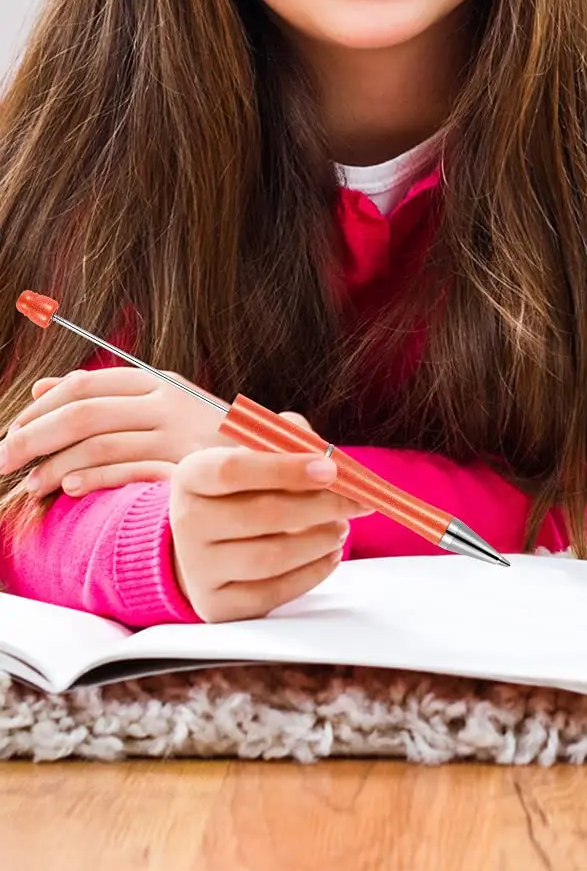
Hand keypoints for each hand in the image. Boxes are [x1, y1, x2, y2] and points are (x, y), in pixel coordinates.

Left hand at [0, 365, 231, 497]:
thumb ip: (107, 397)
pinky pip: (122, 472)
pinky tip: (68, 489)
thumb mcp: (166, 407)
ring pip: (95, 445)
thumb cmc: (211, 441)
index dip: (41, 407)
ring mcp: (179, 436)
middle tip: (0, 460)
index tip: (13, 430)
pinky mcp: (184, 470)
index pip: (87, 384)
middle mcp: (170, 403)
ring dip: (52, 467)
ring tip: (29, 486)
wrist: (275, 467)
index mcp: (162, 382)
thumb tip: (40, 388)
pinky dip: (89, 479)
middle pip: (82, 413)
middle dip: (30, 438)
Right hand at [169, 431, 373, 623]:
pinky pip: (272, 593)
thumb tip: (329, 455)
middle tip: (356, 502)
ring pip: (269, 557)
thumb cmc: (247, 489)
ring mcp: (198, 568)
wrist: (208, 542)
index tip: (331, 469)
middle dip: (321, 506)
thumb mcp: (261, 454)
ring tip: (341, 528)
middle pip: (259, 514)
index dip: (286, 468)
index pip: (233, 470)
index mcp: (193, 475)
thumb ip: (293, 442)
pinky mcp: (217, 605)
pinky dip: (311, 573)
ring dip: (318, 541)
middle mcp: (187, 522)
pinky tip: (329, 555)